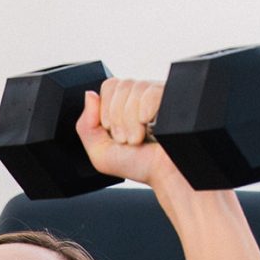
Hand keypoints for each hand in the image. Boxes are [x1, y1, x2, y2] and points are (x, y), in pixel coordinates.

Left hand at [75, 78, 185, 192]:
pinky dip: (146, 112)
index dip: (107, 110)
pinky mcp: (173, 96)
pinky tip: (152, 127)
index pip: (109, 86)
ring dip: (132, 121)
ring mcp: (158, 94)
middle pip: (120, 86)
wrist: (165, 174)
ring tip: (139, 138)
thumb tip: (89, 95)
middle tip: (128, 140)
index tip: (113, 133)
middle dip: (118, 119)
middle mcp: (142, 95)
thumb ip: (86, 125)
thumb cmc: (138, 165)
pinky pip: (151, 92)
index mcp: (124, 104)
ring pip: (135, 88)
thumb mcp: (100, 152)